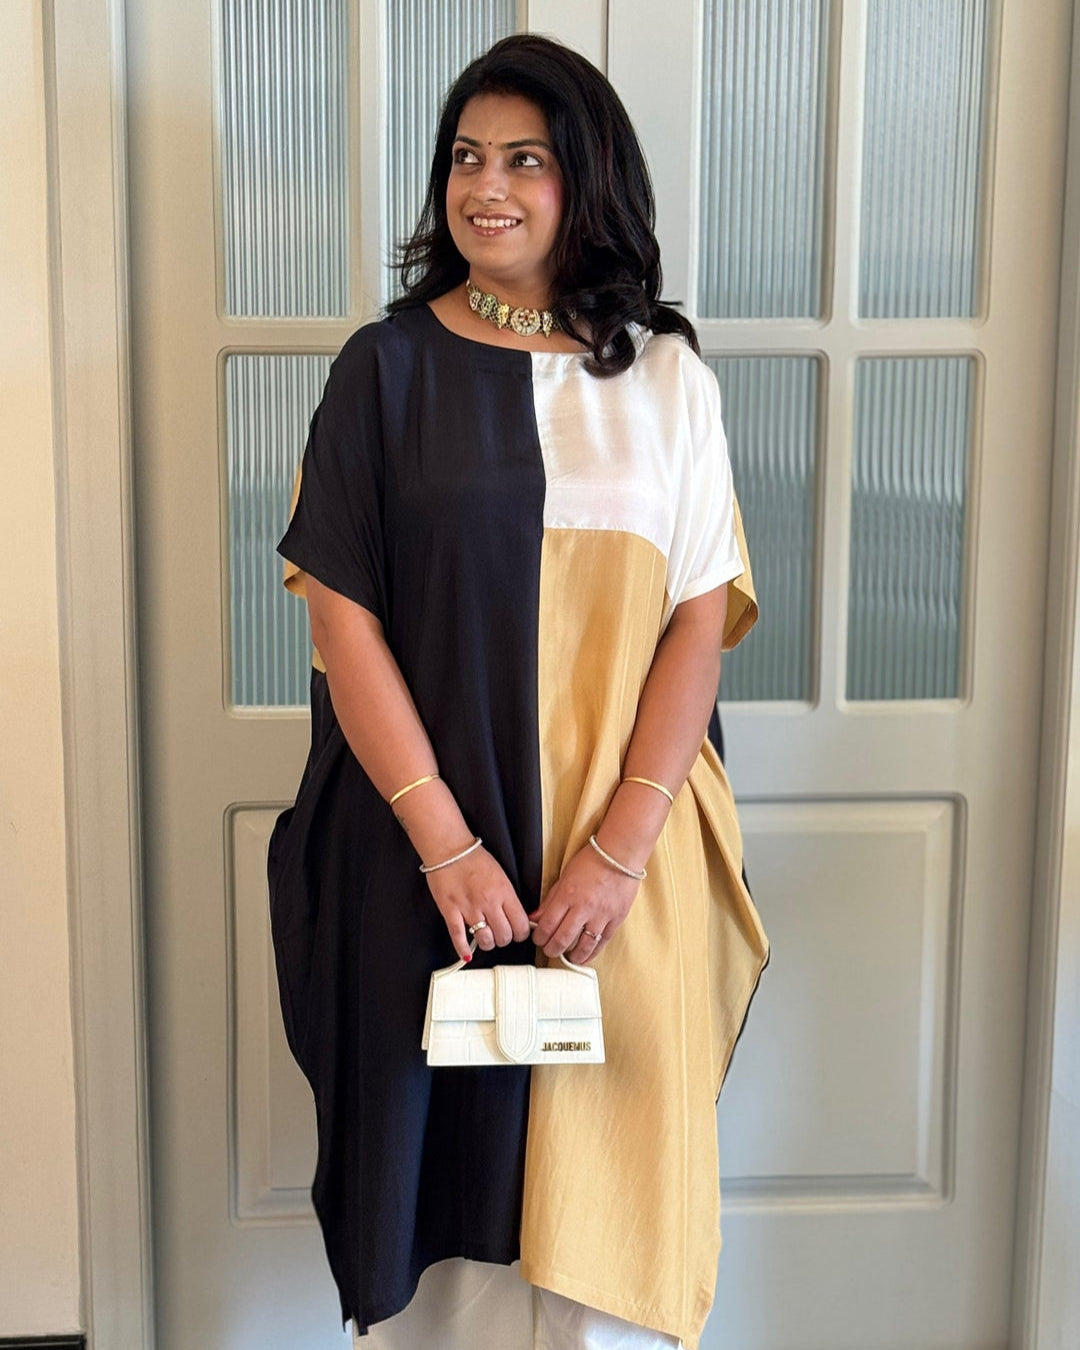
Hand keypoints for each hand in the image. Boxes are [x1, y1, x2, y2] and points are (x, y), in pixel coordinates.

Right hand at [424, 844, 531, 961]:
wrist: (449, 848)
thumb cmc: (475, 859)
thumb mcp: (501, 876)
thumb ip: (508, 897)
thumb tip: (516, 917)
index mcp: (504, 892)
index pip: (520, 924)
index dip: (521, 933)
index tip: (517, 932)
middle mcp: (488, 902)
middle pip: (504, 936)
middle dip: (504, 939)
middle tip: (501, 934)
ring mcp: (468, 908)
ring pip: (485, 940)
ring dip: (488, 943)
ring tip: (486, 938)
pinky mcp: (450, 911)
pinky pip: (458, 937)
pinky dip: (463, 949)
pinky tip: (467, 954)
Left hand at [529, 844, 640, 963]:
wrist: (620, 854)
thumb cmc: (591, 861)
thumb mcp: (565, 877)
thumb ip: (550, 900)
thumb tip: (535, 917)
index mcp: (568, 895)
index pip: (547, 924)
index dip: (539, 937)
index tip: (538, 939)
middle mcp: (584, 907)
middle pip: (563, 939)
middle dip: (551, 949)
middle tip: (548, 951)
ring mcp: (601, 915)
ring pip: (583, 945)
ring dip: (572, 956)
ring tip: (567, 957)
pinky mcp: (616, 919)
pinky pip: (603, 941)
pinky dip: (592, 952)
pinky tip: (585, 956)